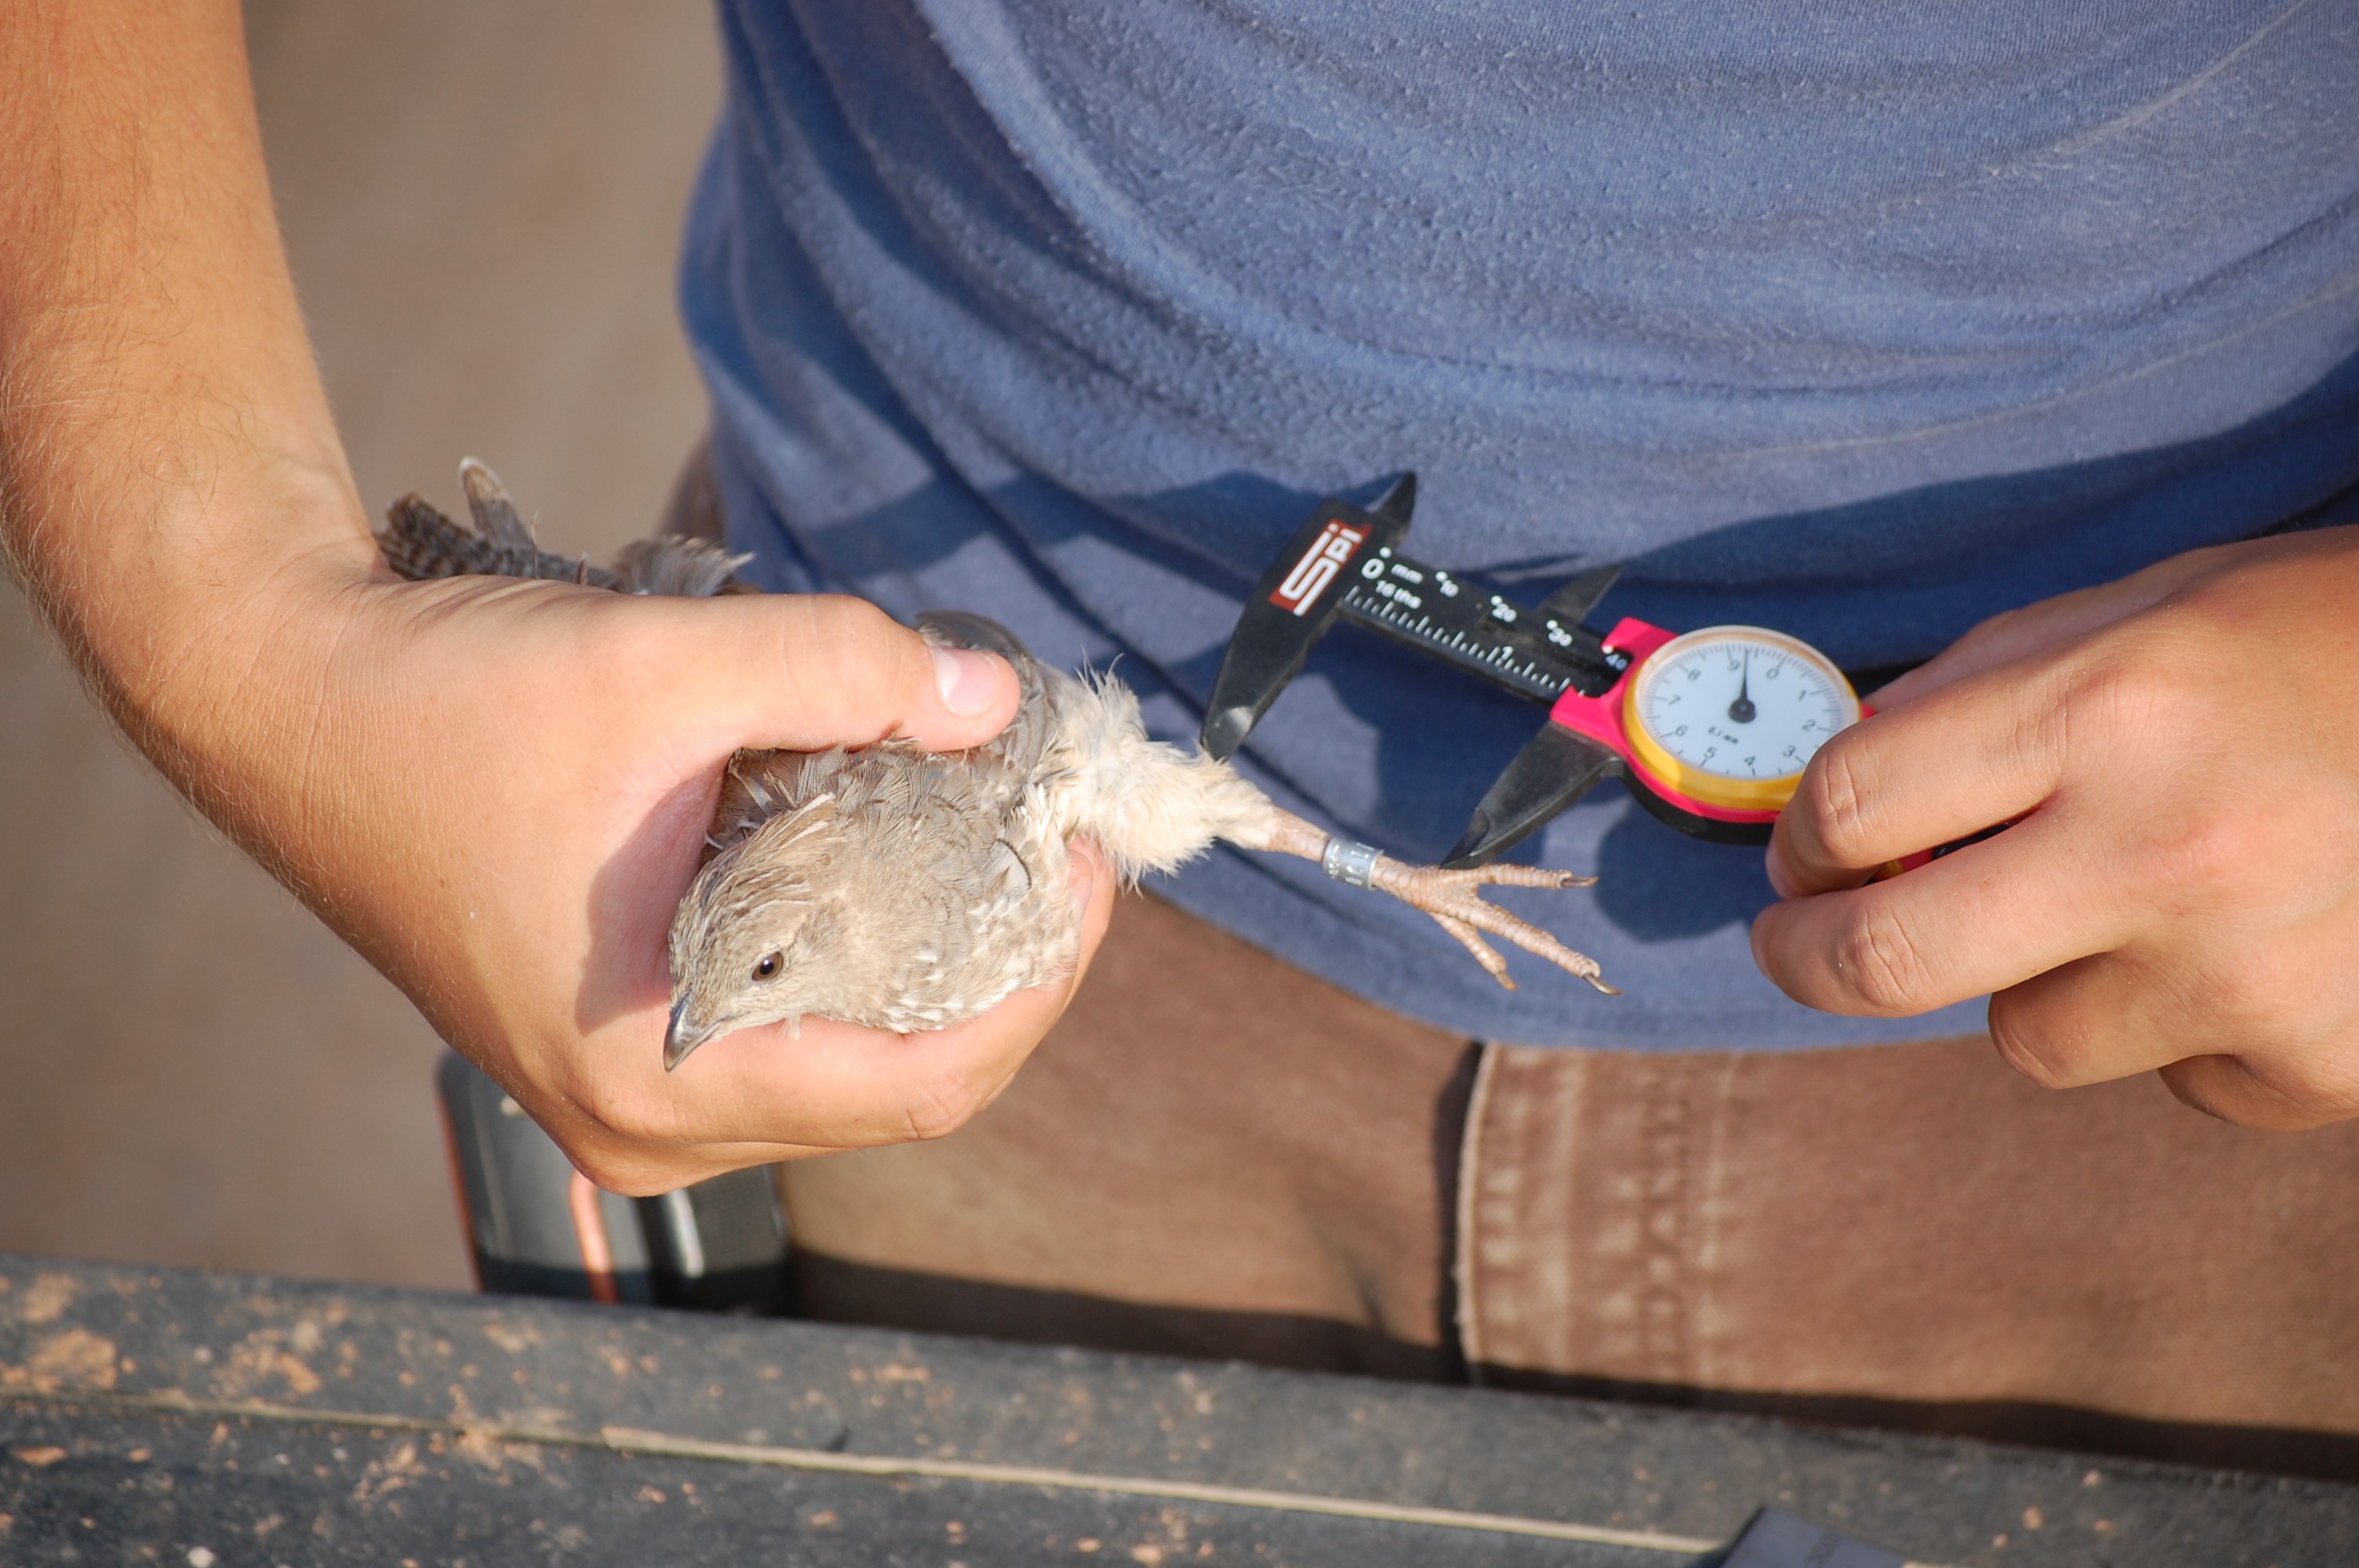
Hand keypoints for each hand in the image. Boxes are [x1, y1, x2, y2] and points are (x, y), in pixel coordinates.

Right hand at [232, 561, 1118, 1192]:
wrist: (279, 696)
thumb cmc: (445, 703)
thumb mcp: (666, 665)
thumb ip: (844, 670)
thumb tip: (996, 700)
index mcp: (658, 1078)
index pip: (925, 1086)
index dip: (1040, 983)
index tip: (1087, 868)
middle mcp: (644, 1123)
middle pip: (895, 1087)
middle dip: (996, 970)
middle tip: (1050, 846)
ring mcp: (620, 1094)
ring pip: (839, 1064)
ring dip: (925, 963)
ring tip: (982, 843)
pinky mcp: (604, 1041)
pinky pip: (777, 1031)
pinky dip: (848, 955)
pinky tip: (878, 853)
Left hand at [1753, 526, 2358, 1129]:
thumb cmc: (2321, 643)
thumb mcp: (2144, 610)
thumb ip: (1980, 695)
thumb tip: (1834, 796)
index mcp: (2107, 705)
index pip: (1853, 808)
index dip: (1799, 840)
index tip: (1802, 857)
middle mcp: (2168, 848)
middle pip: (1883, 963)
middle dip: (1808, 959)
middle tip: (1799, 946)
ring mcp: (2247, 974)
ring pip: (2023, 1038)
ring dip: (2036, 979)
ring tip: (2136, 900)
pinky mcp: (2316, 1066)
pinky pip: (2165, 1079)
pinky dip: (2177, 1028)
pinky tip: (2254, 944)